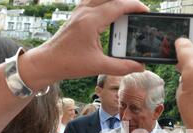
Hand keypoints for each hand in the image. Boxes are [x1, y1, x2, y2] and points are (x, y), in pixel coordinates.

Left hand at [22, 0, 148, 89]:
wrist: (47, 62)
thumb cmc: (68, 63)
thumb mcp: (98, 66)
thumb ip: (121, 66)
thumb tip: (139, 66)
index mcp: (91, 21)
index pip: (118, 6)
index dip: (134, 7)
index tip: (146, 12)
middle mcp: (85, 12)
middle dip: (127, 2)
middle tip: (139, 12)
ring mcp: (79, 12)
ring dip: (115, 1)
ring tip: (127, 11)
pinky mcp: (76, 16)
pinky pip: (93, 1)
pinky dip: (104, 3)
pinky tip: (110, 13)